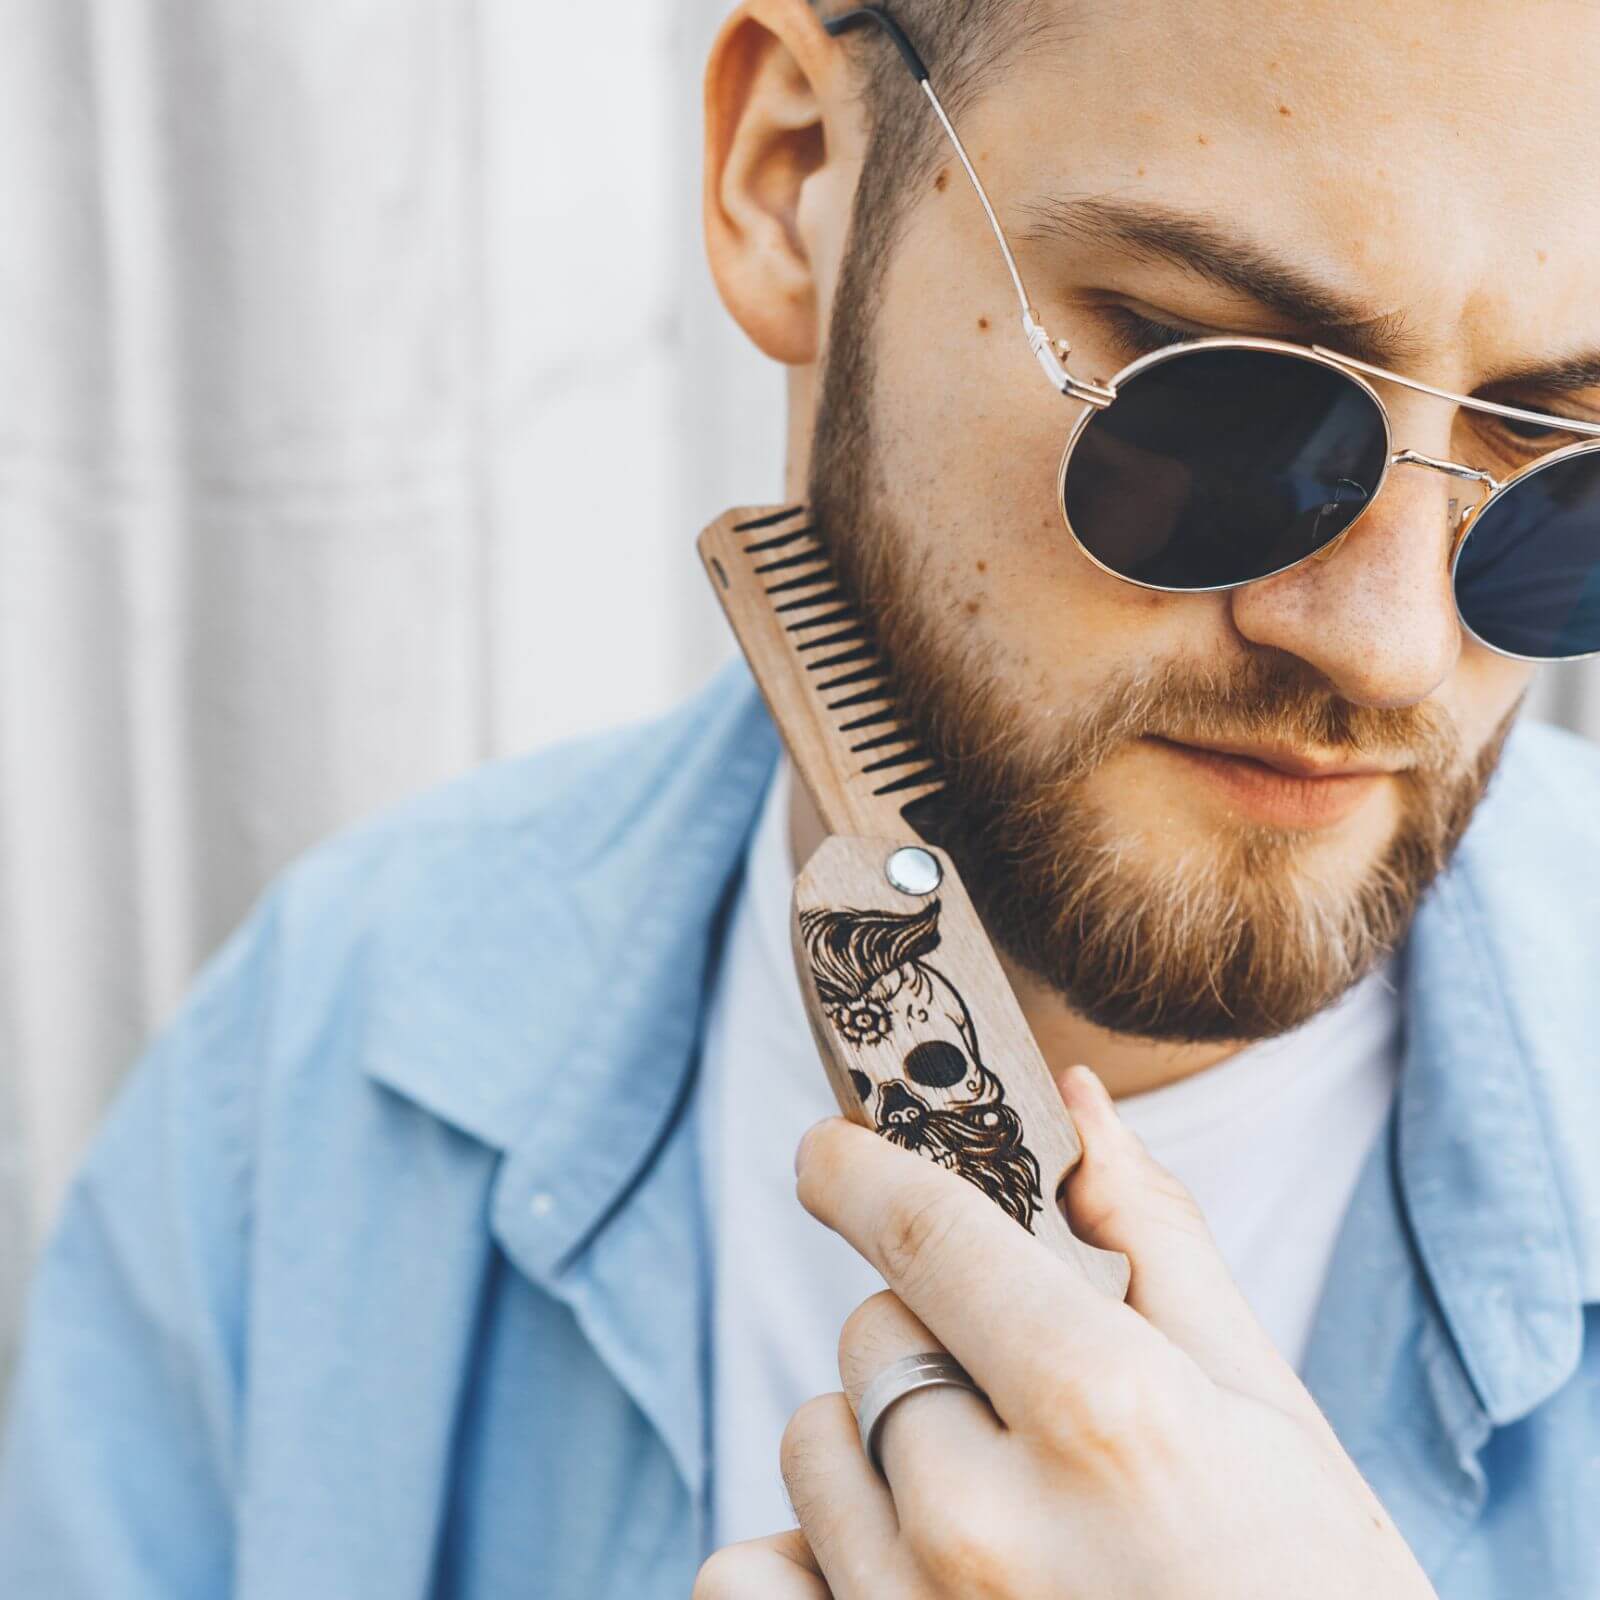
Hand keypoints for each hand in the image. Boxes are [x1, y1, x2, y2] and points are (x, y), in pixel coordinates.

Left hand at [694, 1066, 1435, 1599]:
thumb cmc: (1314, 1594)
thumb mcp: (1267, 1410)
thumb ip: (1157, 1240)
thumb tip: (1074, 1098)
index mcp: (1104, 1413)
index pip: (926, 1232)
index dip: (861, 1168)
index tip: (828, 1150)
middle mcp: (985, 1520)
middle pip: (874, 1332)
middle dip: (937, 1335)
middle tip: (1030, 1406)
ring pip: (816, 1439)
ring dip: (880, 1443)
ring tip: (994, 1506)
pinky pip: (747, 1575)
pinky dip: (804, 1556)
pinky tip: (899, 1569)